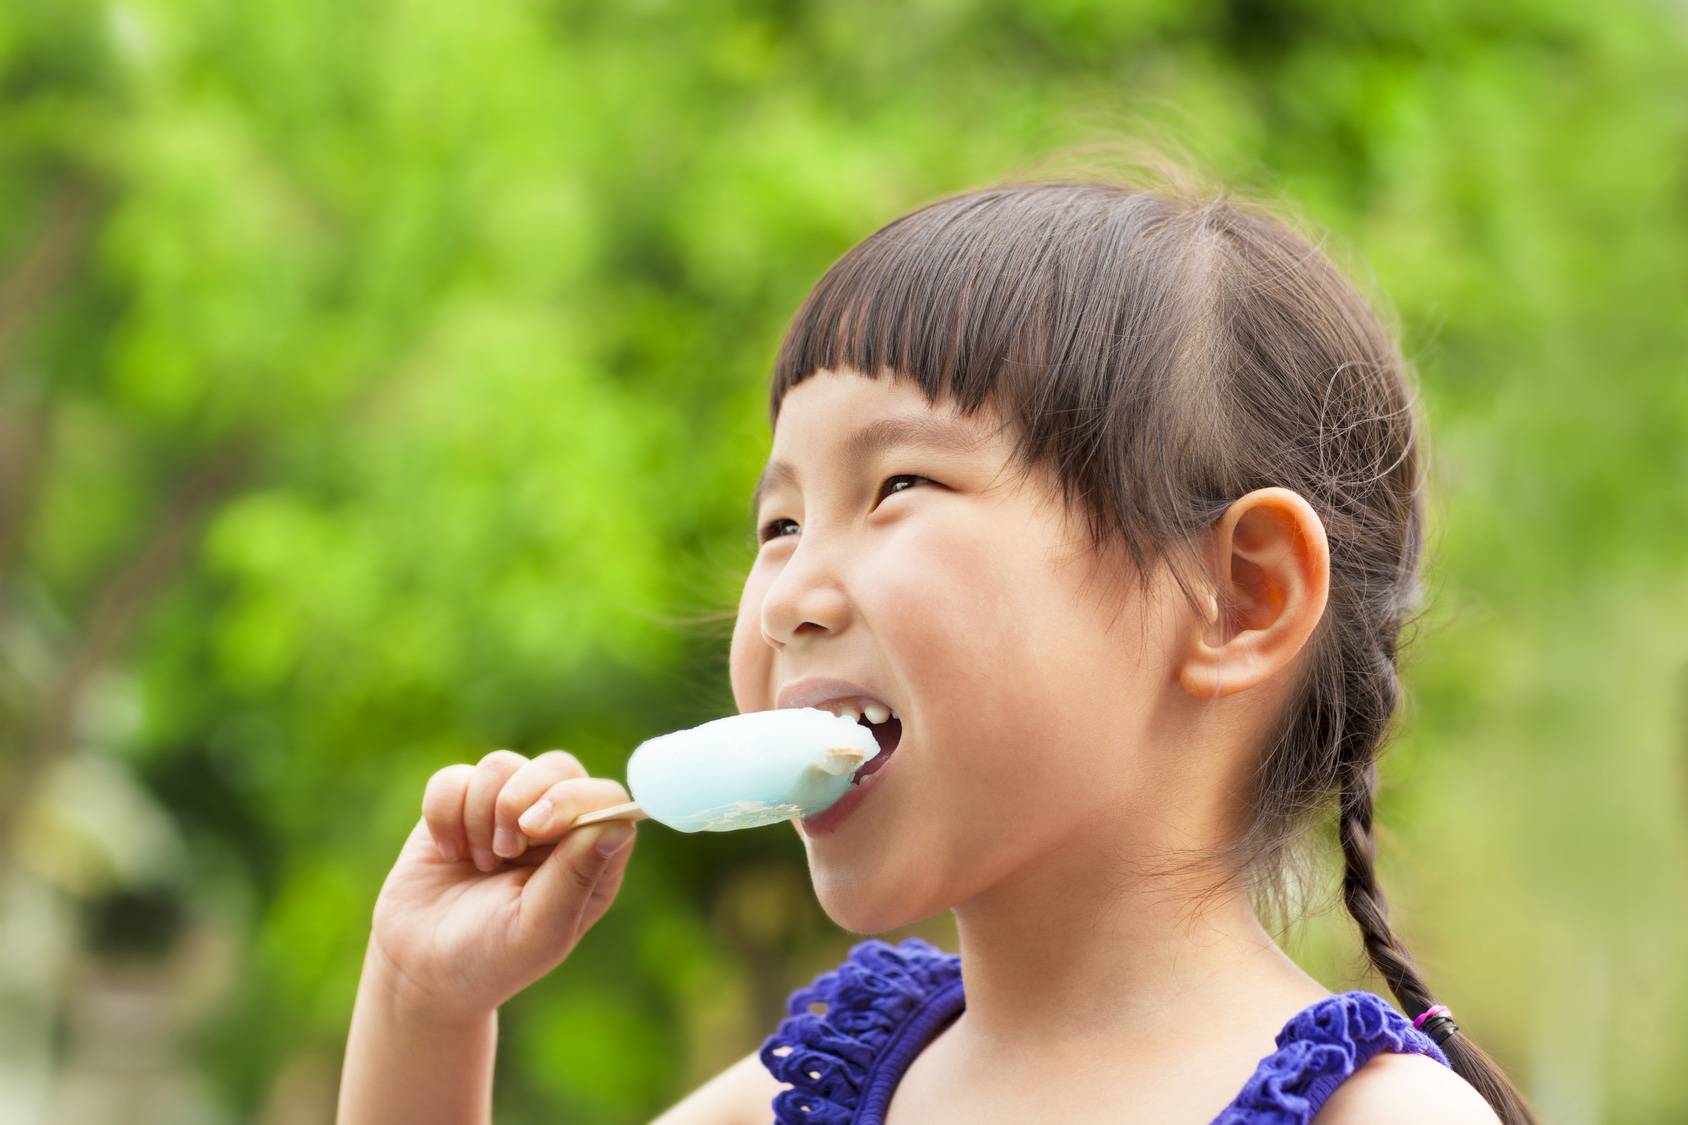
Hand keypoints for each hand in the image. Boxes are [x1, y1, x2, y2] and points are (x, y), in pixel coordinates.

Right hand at [366, 749, 638, 1021]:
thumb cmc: (493, 957)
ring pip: (502, 766)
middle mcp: (557, 825)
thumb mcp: (539, 930)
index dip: (575, 799)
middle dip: (521, 801)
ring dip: (480, 814)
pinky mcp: (462, 803)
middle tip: (503, 851)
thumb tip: (618, 826)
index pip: (607, 798)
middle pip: (558, 768)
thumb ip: (576, 877)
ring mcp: (509, 809)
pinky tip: (449, 853)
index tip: (535, 828)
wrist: (423, 967)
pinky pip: (454, 778)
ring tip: (480, 863)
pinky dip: (444, 814)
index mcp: (592, 857)